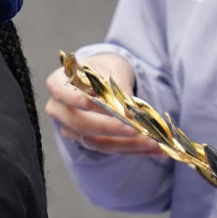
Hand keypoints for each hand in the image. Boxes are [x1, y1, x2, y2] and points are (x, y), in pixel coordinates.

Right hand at [44, 53, 162, 155]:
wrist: (104, 79)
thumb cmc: (104, 69)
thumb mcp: (112, 67)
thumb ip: (117, 83)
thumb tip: (127, 102)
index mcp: (59, 83)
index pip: (60, 91)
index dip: (73, 98)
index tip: (90, 102)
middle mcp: (60, 109)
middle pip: (80, 123)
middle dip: (109, 127)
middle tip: (133, 127)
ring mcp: (73, 130)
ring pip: (96, 142)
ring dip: (127, 144)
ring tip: (153, 141)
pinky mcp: (91, 142)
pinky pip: (112, 149)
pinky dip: (136, 150)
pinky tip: (157, 150)